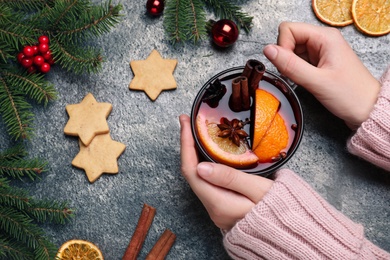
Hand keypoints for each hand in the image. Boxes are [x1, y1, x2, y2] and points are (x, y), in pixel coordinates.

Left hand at [179, 114, 272, 229]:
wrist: (287, 232)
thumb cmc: (278, 211)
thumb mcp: (258, 189)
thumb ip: (230, 178)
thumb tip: (201, 167)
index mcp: (218, 203)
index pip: (191, 171)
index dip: (185, 144)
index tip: (185, 122)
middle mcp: (213, 208)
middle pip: (192, 173)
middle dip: (188, 146)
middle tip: (189, 122)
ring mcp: (217, 210)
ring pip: (199, 178)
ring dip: (195, 155)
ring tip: (197, 133)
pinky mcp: (223, 207)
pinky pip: (208, 183)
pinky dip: (205, 165)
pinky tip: (210, 153)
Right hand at [263, 22, 380, 128]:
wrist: (367, 110)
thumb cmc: (350, 95)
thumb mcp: (317, 81)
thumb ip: (290, 65)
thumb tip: (268, 50)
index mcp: (325, 37)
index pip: (289, 29)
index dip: (282, 46)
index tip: (286, 65)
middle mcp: (322, 40)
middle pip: (289, 39)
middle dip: (285, 57)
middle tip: (295, 74)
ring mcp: (320, 51)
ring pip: (292, 51)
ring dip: (290, 65)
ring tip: (303, 79)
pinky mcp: (319, 63)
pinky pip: (298, 61)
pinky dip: (295, 71)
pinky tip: (304, 81)